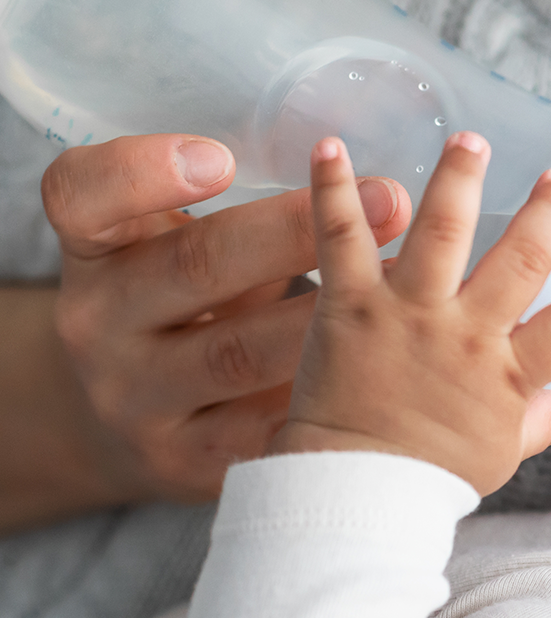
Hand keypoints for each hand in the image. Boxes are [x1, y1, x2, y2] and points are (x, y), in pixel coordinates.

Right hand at [42, 134, 410, 502]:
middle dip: (297, 232)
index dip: (143, 173)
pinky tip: (386, 374)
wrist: (128, 431)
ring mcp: (139, 401)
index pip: (80, 197)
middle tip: (390, 200)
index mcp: (93, 255)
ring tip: (403, 286)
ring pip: (238, 355)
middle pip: (194, 267)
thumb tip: (370, 186)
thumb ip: (238, 225)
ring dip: (328, 317)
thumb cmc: (177, 316)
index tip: (220, 157)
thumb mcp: (171, 258)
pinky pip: (267, 426)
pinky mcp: (189, 461)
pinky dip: (328, 397)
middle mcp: (99, 326)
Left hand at [273, 134, 550, 495]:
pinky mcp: (351, 307)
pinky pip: (343, 241)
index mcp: (508, 377)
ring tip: (471, 141)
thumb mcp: (504, 451)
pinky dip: (334, 192)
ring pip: (442, 234)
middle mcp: (466, 338)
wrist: (357, 489)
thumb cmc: (431, 475)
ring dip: (458, 181)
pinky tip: (333, 147)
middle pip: (520, 264)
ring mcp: (409, 317)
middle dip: (546, 216)